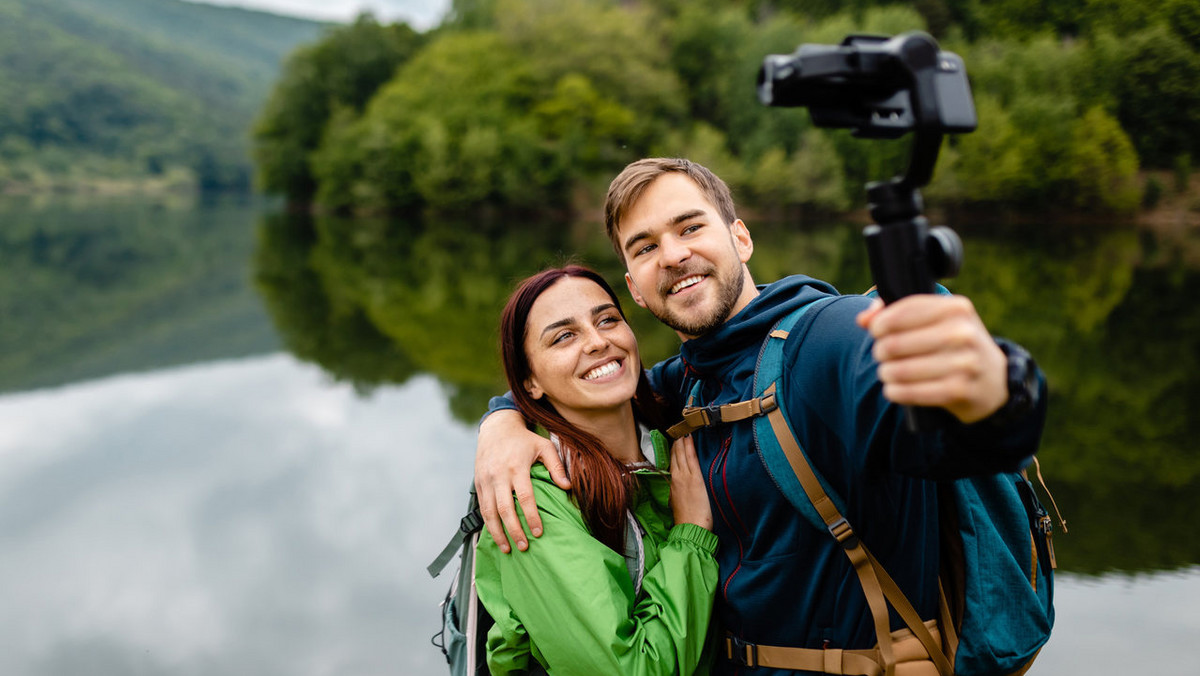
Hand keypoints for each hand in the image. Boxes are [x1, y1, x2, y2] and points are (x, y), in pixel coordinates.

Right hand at [475, 409, 569, 552]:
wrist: (496, 427)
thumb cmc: (524, 439)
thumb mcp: (544, 446)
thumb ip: (557, 466)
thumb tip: (568, 487)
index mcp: (516, 467)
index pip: (525, 497)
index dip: (531, 517)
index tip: (538, 532)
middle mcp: (499, 475)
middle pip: (505, 509)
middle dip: (514, 530)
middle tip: (524, 547)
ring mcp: (486, 479)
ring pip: (489, 511)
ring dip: (497, 532)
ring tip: (508, 548)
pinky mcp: (478, 482)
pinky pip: (482, 507)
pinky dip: (488, 523)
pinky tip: (496, 535)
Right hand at [669, 435, 711, 530]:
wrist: (690, 529)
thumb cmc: (686, 520)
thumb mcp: (677, 504)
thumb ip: (678, 493)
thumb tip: (679, 488)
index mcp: (671, 485)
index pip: (670, 463)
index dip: (671, 451)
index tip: (672, 441)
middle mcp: (676, 478)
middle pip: (674, 456)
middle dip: (675, 442)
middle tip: (676, 428)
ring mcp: (685, 477)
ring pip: (681, 454)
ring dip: (681, 441)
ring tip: (682, 428)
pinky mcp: (695, 479)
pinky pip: (691, 459)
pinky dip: (688, 447)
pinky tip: (688, 438)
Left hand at [856, 294, 1007, 423]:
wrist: (994, 380)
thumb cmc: (953, 345)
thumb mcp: (935, 320)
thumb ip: (896, 312)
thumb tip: (863, 319)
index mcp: (956, 308)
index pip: (902, 311)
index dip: (879, 324)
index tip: (876, 332)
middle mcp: (963, 332)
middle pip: (895, 343)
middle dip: (881, 351)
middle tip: (882, 356)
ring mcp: (965, 362)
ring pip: (901, 369)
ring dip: (886, 373)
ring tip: (887, 373)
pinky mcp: (960, 390)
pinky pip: (913, 392)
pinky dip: (896, 392)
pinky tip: (893, 389)